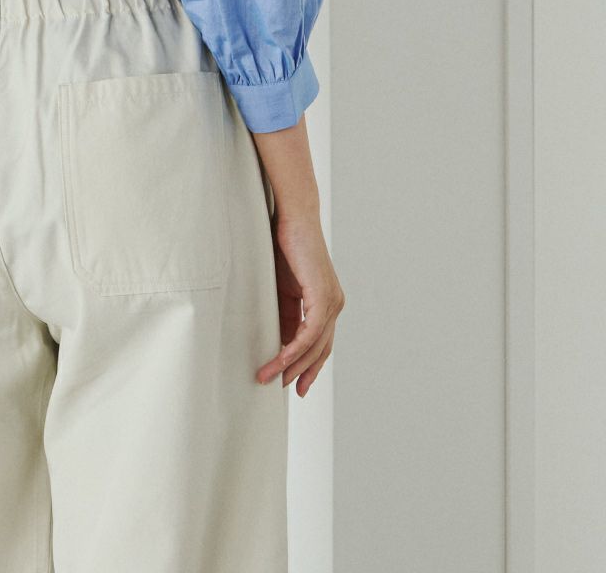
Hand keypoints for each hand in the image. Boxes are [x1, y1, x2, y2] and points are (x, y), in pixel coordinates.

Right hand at [255, 208, 344, 396]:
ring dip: (291, 364)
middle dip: (302, 373)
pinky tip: (280, 358)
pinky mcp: (323, 295)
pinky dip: (294, 348)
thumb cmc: (285, 247)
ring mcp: (332, 301)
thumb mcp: (283, 288)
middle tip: (283, 389)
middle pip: (320, 350)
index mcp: (327, 302)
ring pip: (315, 345)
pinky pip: (310, 332)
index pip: (320, 343)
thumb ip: (286, 313)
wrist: (293, 217)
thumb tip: (279, 341)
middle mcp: (335, 304)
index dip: (308, 365)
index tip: (294, 384)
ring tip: (270, 377)